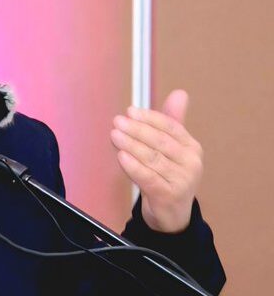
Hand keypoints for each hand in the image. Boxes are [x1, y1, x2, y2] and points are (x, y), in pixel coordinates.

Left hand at [110, 90, 203, 232]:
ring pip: (152, 159)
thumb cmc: (169, 176)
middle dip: (137, 130)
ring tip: (115, 135)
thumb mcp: (172, 149)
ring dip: (131, 145)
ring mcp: (182, 180)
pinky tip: (121, 156)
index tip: (130, 111)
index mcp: (192, 148)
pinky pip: (147, 177)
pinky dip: (133, 166)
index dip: (149, 118)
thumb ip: (172, 122)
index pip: (170, 127)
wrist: (172, 214)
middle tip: (117, 121)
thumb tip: (180, 93)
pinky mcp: (169, 195)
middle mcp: (191, 163)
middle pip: (160, 142)